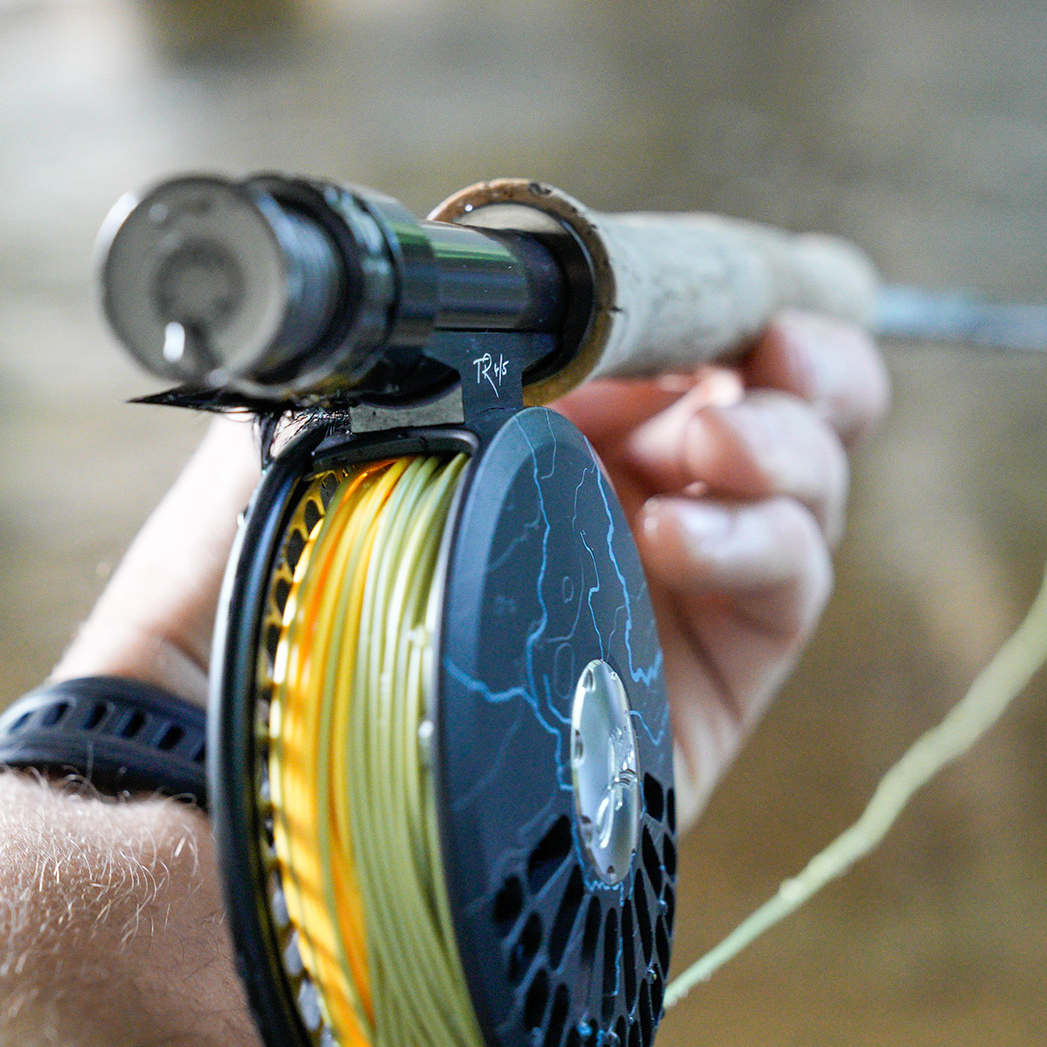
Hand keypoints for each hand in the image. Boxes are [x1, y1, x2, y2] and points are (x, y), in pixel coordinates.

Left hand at [59, 313, 888, 831]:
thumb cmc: (262, 586)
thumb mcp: (313, 441)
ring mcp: (668, 582)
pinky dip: (760, 539)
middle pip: (774, 395)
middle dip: (802, 356)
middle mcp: (616, 487)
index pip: (676, 329)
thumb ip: (405, 357)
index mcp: (538, 413)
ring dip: (781, 442)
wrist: (244, 766)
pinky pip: (786, 584)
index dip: (730, 293)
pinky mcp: (703, 681)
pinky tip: (673, 539)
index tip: (736, 281)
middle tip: (774, 353)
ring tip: (705, 453)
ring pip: (802, 482)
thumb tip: (484, 288)